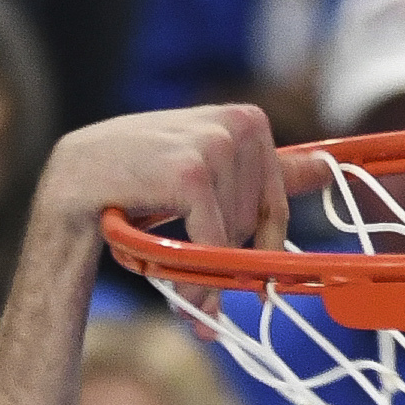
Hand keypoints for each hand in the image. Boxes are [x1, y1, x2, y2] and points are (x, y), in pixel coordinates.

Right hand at [37, 105, 319, 250]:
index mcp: (246, 121)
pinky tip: (172, 283)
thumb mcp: (207, 173)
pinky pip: (214, 243)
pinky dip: (195, 274)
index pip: (278, 203)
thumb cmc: (142, 184)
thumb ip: (266, 172)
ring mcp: (214, 143)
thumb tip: (330, 170)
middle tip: (181, 258)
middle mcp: (236, 123)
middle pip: (257, 223)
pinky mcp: (192, 171)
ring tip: (162, 255)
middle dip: (222, 254)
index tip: (256, 276)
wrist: (74, 185)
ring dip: (202, 266)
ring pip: (236, 236)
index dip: (261, 246)